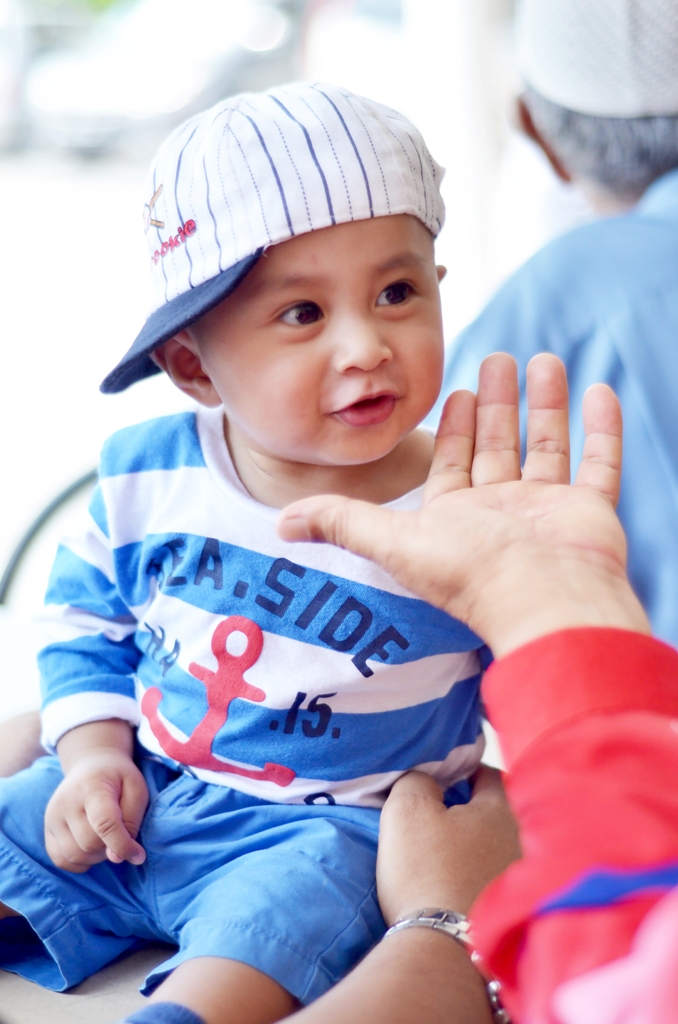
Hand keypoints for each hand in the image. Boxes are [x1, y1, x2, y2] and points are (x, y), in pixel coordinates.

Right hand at [45, 721, 147, 872]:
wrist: (91, 764)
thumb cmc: (118, 778)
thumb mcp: (136, 789)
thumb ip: (132, 821)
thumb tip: (116, 858)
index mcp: (92, 787)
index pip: (104, 824)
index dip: (122, 845)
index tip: (138, 855)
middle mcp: (66, 802)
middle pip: (90, 843)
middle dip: (111, 847)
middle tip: (120, 834)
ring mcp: (53, 816)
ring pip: (75, 856)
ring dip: (96, 856)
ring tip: (106, 839)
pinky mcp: (47, 828)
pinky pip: (61, 860)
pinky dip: (79, 862)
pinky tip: (90, 849)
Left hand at [278, 354, 649, 656]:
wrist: (542, 601)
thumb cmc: (468, 574)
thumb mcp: (393, 541)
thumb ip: (342, 522)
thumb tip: (282, 524)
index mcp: (456, 518)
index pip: (453, 463)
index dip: (453, 427)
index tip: (456, 389)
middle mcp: (501, 514)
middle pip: (497, 448)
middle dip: (495, 404)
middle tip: (497, 359)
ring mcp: (547, 512)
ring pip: (546, 448)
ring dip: (544, 406)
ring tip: (543, 360)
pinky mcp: (589, 511)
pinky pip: (599, 462)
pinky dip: (602, 429)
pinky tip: (599, 391)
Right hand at [377, 767, 520, 925]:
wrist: (442, 947)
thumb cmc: (426, 869)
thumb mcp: (408, 810)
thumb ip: (418, 779)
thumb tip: (426, 779)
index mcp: (501, 810)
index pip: (487, 774)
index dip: (462, 770)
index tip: (443, 777)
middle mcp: (522, 840)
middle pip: (496, 811)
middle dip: (472, 809)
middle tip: (442, 814)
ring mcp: (520, 879)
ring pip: (497, 846)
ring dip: (477, 844)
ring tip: (447, 851)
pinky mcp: (511, 910)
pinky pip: (494, 877)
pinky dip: (479, 874)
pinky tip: (456, 883)